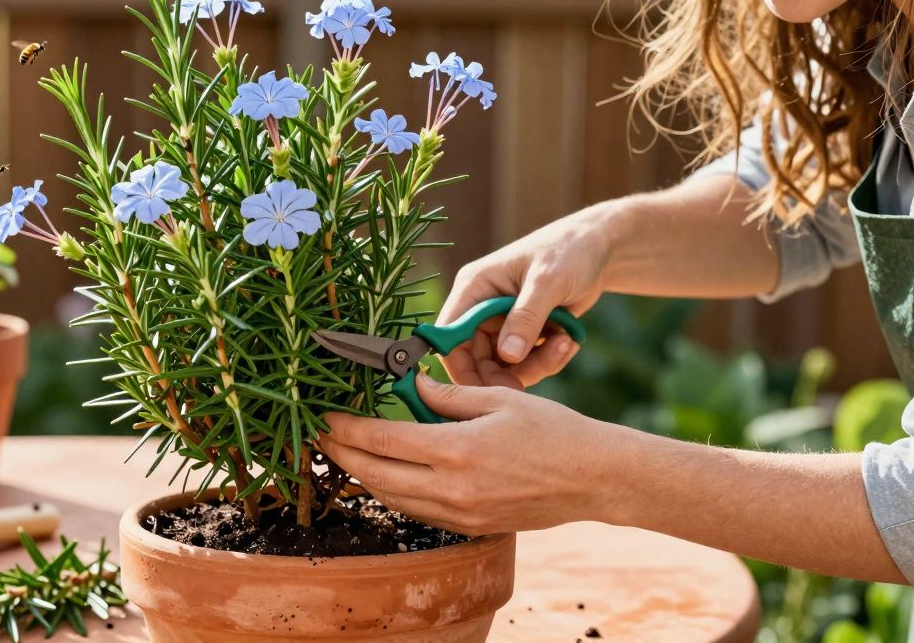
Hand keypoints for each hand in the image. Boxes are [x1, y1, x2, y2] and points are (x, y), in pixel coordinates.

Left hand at [318, 364, 621, 536]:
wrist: (594, 479)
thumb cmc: (552, 431)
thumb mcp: (497, 399)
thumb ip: (446, 394)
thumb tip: (408, 385)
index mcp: (455, 450)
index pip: (382, 440)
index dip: (346, 430)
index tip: (324, 418)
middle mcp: (451, 488)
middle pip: (376, 474)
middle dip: (342, 455)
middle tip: (320, 438)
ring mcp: (459, 513)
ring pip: (392, 498)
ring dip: (364, 476)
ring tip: (345, 454)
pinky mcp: (469, 527)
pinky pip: (417, 511)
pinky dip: (394, 492)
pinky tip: (386, 473)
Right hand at [438, 209, 613, 386]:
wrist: (600, 249)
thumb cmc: (568, 251)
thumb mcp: (548, 281)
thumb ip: (526, 318)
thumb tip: (506, 356)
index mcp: (475, 287)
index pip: (450, 335)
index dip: (459, 366)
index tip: (485, 391)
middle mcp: (482, 307)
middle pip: (475, 360)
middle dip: (505, 374)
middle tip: (531, 385)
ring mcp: (503, 322)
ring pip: (504, 366)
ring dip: (536, 365)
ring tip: (566, 343)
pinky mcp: (524, 333)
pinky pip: (527, 362)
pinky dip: (549, 359)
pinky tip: (569, 340)